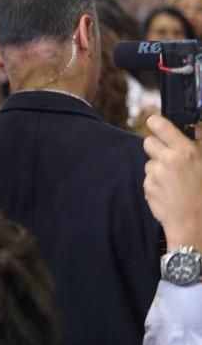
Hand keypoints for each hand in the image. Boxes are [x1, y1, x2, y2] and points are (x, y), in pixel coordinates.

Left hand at [143, 115, 201, 249]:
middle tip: (168, 157)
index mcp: (186, 151)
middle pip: (148, 142)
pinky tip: (169, 191)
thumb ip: (199, 143)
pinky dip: (156, 182)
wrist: (195, 222)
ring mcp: (156, 173)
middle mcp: (169, 159)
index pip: (160, 125)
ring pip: (149, 162)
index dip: (155, 122)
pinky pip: (148, 178)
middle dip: (156, 147)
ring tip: (174, 180)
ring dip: (157, 168)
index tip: (155, 122)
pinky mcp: (148, 186)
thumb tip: (195, 126)